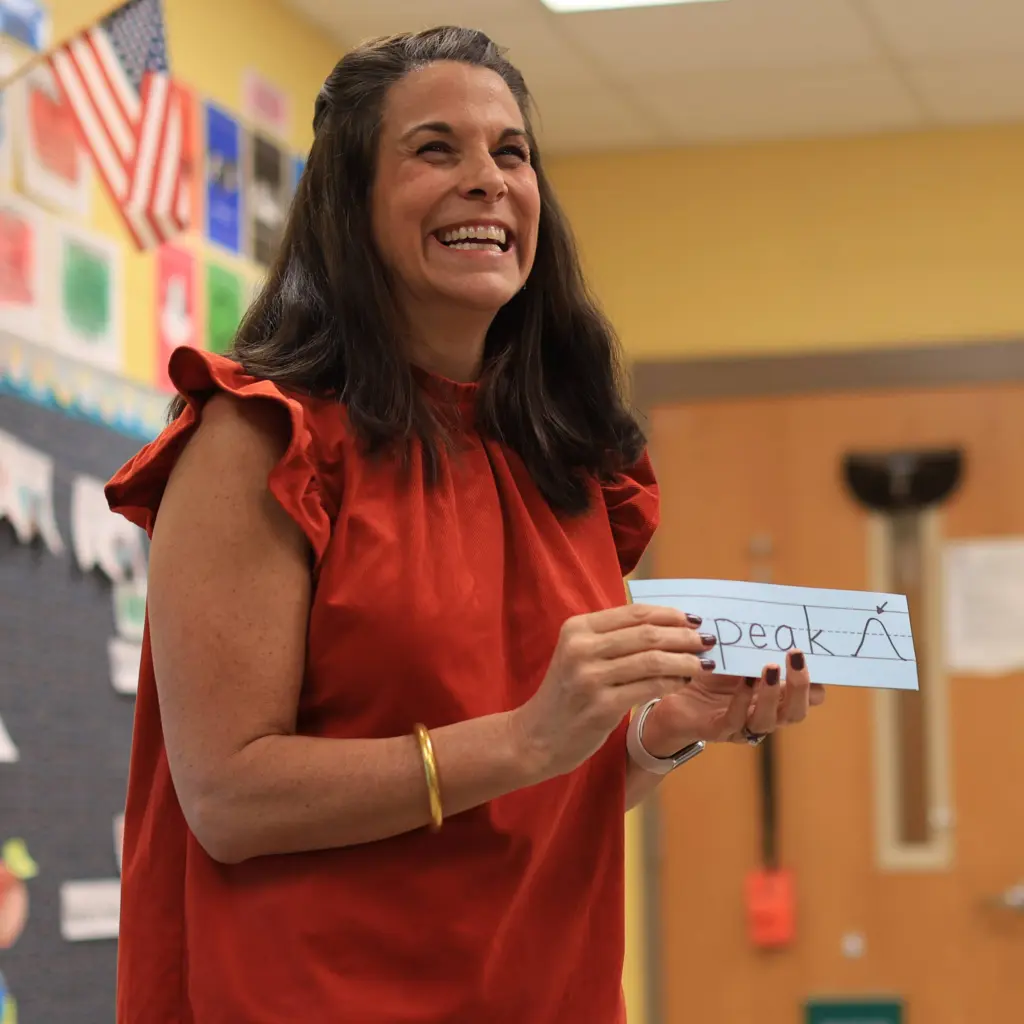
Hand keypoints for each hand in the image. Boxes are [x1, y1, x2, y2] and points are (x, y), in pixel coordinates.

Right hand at [510, 604, 719, 778]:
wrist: (537, 736)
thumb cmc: (567, 694)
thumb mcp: (580, 655)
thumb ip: (613, 638)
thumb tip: (665, 624)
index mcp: (577, 628)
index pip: (634, 613)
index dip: (669, 614)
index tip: (694, 619)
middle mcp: (581, 648)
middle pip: (646, 633)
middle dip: (683, 635)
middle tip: (707, 640)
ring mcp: (589, 677)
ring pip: (652, 660)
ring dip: (685, 660)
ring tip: (704, 663)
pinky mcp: (600, 706)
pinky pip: (649, 687)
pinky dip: (672, 682)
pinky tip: (684, 682)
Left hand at [639, 648, 825, 755]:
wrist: (665, 691)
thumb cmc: (703, 669)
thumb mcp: (731, 651)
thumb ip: (749, 639)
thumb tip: (766, 608)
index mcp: (771, 695)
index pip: (807, 697)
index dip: (817, 683)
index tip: (816, 660)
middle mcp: (762, 713)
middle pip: (795, 712)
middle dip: (800, 687)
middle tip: (795, 657)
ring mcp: (742, 725)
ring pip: (769, 720)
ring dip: (772, 694)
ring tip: (769, 668)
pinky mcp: (717, 729)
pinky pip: (736, 720)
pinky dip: (742, 701)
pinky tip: (744, 682)